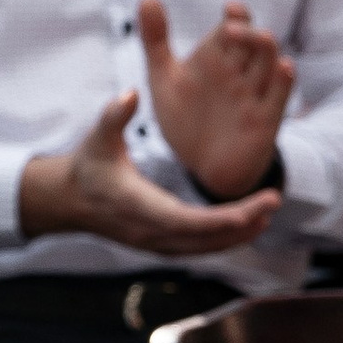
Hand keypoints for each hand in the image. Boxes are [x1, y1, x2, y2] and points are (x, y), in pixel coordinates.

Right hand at [19, 89, 283, 254]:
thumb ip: (113, 116)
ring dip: (238, 234)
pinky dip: (224, 239)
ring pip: (205, 248)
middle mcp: (150, 232)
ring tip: (268, 213)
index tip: (253, 207)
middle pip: (205, 239)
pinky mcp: (160, 244)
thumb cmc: (87, 166)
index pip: (188, 222)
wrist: (69, 200)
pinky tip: (246, 226)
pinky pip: (199, 248)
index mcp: (138, 207)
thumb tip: (130, 94)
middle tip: (274, 202)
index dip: (223, 219)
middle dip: (242, 224)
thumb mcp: (98, 137)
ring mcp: (155, 243)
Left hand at [138, 0, 294, 200]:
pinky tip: (284, 67)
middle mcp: (240, 72)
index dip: (236, 14)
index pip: (233, 26)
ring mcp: (254, 94)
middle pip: (254, 41)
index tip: (230, 8)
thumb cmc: (186, 120)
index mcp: (218, 58)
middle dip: (248, 30)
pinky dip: (285, 81)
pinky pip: (280, 97)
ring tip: (259, 37)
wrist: (201, 169)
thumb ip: (155, 40)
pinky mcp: (265, 120)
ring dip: (266, 48)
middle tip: (231, 27)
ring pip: (270, 62)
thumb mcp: (165, 80)